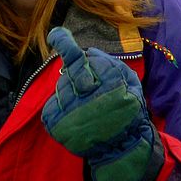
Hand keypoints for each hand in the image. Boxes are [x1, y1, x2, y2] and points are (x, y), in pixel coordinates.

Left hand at [41, 27, 162, 180]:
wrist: (122, 147)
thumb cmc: (127, 109)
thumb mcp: (129, 80)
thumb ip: (108, 62)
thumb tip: (86, 52)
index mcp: (107, 80)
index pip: (78, 57)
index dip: (64, 43)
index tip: (55, 34)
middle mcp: (86, 94)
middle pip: (70, 72)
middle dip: (77, 75)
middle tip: (88, 87)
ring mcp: (69, 111)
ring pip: (61, 88)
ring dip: (70, 93)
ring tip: (86, 108)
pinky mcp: (57, 125)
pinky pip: (51, 105)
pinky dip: (61, 107)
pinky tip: (75, 116)